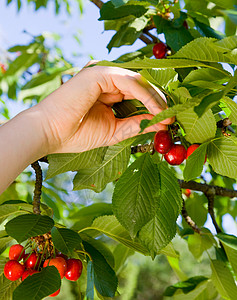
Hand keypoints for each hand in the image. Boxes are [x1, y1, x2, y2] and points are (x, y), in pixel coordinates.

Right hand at [39, 64, 173, 153]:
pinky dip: (146, 95)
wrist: (50, 134)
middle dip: (160, 100)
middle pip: (142, 86)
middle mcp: (106, 80)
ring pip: (139, 82)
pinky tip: (157, 110)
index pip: (138, 94)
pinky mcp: (100, 73)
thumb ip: (135, 125)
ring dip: (157, 98)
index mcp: (107, 92)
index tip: (170, 120)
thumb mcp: (113, 131)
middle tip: (175, 115)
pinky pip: (131, 82)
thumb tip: (160, 123)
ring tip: (169, 115)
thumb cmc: (75, 134)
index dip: (155, 105)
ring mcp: (102, 74)